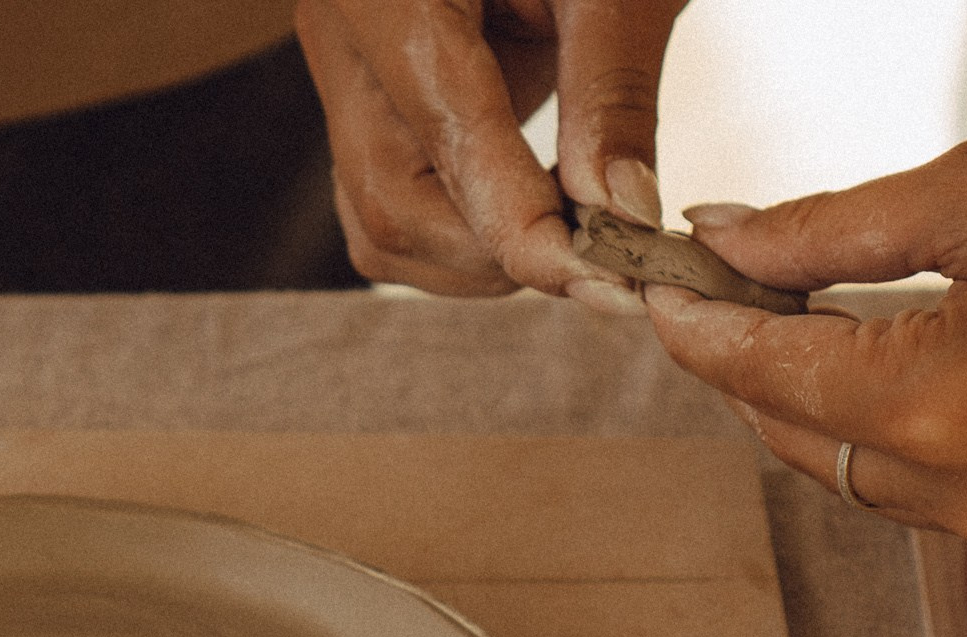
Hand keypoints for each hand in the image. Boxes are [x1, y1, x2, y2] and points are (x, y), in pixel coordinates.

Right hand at [294, 0, 681, 302]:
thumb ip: (612, 91)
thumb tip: (622, 214)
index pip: (447, 136)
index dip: (523, 225)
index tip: (605, 277)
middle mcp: (344, 29)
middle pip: (391, 204)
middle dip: (498, 253)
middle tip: (601, 254)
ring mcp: (345, 67)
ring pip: (379, 223)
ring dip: (479, 254)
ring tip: (574, 223)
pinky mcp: (367, 94)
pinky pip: (388, 200)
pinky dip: (463, 229)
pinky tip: (536, 199)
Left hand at [641, 79, 966, 544]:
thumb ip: (830, 228)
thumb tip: (723, 238)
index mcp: (945, 402)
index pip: (762, 373)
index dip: (693, 322)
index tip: (653, 279)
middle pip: (796, 440)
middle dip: (742, 366)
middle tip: (706, 288)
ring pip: (860, 476)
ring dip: (812, 407)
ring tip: (786, 316)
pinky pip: (934, 491)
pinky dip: (888, 432)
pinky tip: (881, 360)